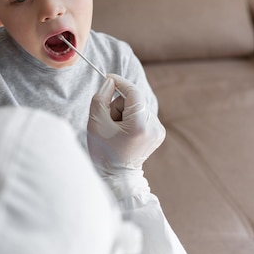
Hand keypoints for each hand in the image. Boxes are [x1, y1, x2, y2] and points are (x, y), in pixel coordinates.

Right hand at [87, 74, 164, 198]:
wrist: (116, 176)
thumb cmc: (103, 151)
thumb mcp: (95, 122)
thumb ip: (101, 98)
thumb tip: (110, 82)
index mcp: (140, 125)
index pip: (133, 92)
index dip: (120, 82)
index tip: (107, 77)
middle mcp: (154, 126)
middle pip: (134, 99)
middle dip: (119, 105)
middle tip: (109, 123)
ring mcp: (158, 130)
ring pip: (138, 106)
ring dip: (124, 113)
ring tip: (116, 131)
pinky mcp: (158, 133)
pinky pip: (143, 115)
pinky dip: (131, 119)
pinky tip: (125, 133)